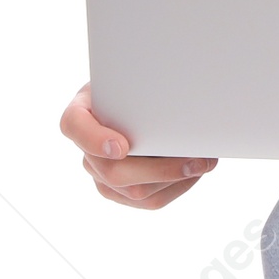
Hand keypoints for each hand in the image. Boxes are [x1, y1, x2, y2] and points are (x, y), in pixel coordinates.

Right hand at [60, 82, 216, 210]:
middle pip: (113, 171)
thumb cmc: (136, 85)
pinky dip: (178, 188)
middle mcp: (86, 148)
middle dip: (160, 170)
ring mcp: (100, 173)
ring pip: (135, 191)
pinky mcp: (120, 191)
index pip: (73, 125)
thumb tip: (178, 100)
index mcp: (81, 113)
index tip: (121, 147)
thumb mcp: (134, 77)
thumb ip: (141, 87)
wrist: (140, 100)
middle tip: (195, 160)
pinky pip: (150, 200)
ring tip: (205, 163)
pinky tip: (196, 172)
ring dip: (176, 180)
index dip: (94, 140)